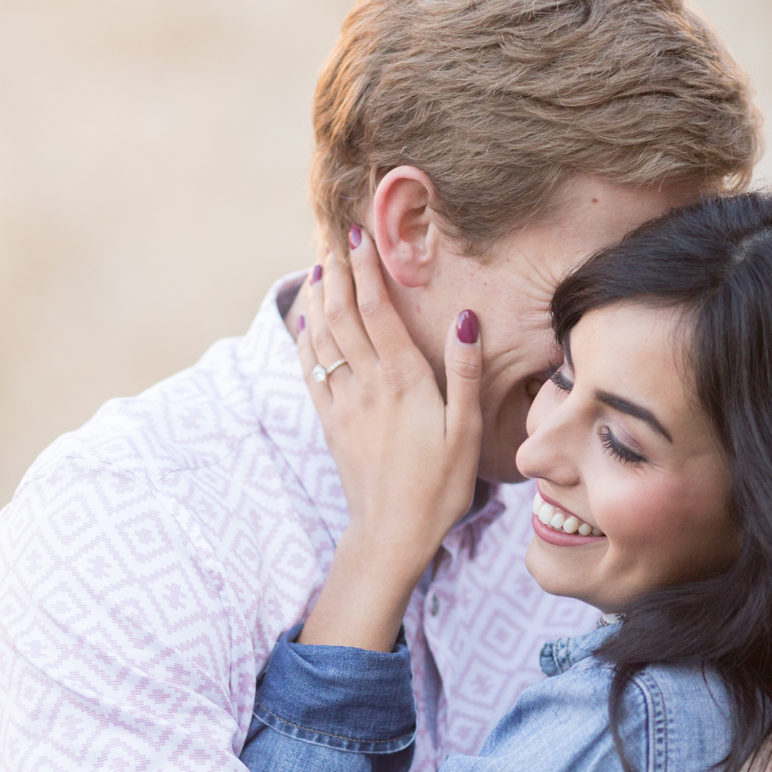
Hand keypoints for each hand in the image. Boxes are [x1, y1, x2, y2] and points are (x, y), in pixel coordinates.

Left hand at [295, 228, 482, 650]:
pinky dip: (305, 340)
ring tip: (318, 267)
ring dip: (318, 299)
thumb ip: (465, 373)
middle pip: (342, 316)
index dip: (366, 270)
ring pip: (321, 339)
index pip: (378, 312)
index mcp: (403, 382)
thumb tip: (466, 320)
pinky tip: (305, 322)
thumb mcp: (465, 433)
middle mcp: (367, 386)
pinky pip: (311, 371)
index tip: (359, 236)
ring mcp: (343, 404)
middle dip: (337, 273)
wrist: (391, 535)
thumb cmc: (438, 488)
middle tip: (333, 238)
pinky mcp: (331, 423)